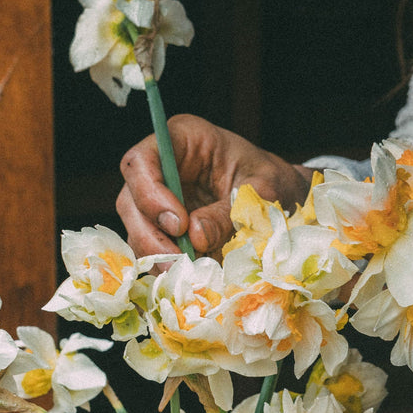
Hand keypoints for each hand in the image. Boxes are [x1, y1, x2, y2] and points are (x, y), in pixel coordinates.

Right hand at [117, 114, 311, 256]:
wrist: (282, 202)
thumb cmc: (274, 184)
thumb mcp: (261, 192)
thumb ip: (228, 213)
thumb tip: (195, 236)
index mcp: (183, 139)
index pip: (142, 161)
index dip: (150, 194)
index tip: (179, 225)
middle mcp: (162, 167)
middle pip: (130, 199)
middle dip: (151, 234)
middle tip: (180, 260)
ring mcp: (157, 198)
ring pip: (135, 228)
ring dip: (157, 255)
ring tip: (189, 271)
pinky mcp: (161, 227)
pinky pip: (149, 248)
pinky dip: (165, 264)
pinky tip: (189, 273)